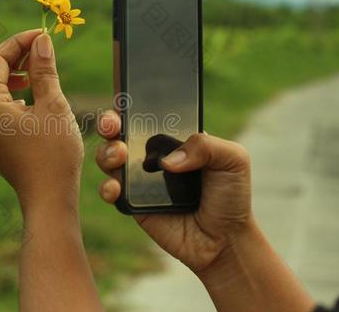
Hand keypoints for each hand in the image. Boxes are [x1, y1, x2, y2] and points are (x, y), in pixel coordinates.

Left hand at [0, 30, 83, 212]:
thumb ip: (44, 70)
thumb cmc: (55, 154)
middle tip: (36, 54)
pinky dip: (4, 93)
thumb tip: (41, 41)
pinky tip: (28, 100)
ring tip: (33, 76)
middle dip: (8, 56)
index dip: (18, 42)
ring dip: (5, 75)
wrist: (48, 198)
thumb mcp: (53, 106)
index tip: (41, 36)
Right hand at [95, 110, 252, 272]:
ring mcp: (138, 178)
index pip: (147, 114)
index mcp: (172, 137)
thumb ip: (206, 146)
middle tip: (112, 124)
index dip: (130, 103)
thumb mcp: (232, 160)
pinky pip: (109, 190)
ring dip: (106, 151)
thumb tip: (168, 160)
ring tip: (119, 155)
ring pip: (108, 156)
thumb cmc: (231, 195)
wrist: (224, 240)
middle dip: (109, 121)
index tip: (123, 98)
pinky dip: (106, 186)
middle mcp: (150, 154)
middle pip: (119, 131)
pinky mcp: (131, 203)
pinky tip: (116, 187)